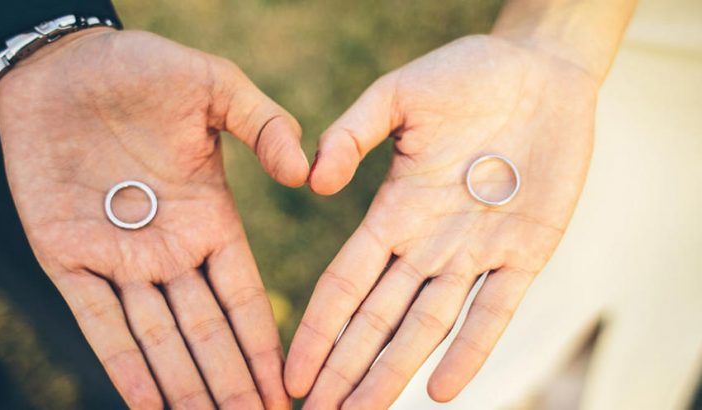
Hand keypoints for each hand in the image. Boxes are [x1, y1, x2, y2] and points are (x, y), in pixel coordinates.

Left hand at [0, 28, 307, 408]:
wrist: (64, 63)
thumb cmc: (143, 68)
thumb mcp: (215, 87)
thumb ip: (264, 125)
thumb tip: (305, 172)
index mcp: (209, 217)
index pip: (243, 296)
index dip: (264, 345)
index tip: (286, 388)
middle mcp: (168, 248)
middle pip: (207, 331)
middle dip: (232, 382)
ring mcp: (118, 257)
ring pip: (158, 337)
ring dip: (185, 386)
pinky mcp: (66, 255)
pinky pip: (98, 320)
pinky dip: (122, 363)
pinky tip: (148, 405)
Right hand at [285, 34, 597, 407]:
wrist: (539, 70)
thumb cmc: (465, 75)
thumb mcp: (397, 95)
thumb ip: (351, 133)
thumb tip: (313, 181)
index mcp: (393, 210)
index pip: (345, 283)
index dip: (318, 330)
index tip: (294, 374)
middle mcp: (428, 243)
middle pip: (378, 319)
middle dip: (346, 368)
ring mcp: (476, 252)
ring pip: (426, 326)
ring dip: (393, 371)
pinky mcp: (526, 252)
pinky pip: (494, 310)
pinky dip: (470, 350)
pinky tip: (441, 390)